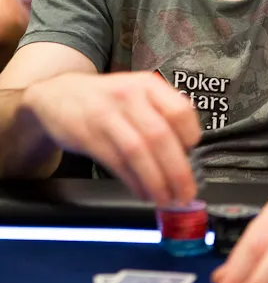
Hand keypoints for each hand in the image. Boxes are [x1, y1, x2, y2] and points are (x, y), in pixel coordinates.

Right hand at [21, 71, 200, 205]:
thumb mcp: (136, 93)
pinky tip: (143, 192)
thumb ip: (161, 114)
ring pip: (138, 152)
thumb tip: (187, 153)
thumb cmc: (106, 99)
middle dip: (178, 171)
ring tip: (166, 197)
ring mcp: (106, 115)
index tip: (194, 157)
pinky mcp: (88, 135)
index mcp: (147, 85)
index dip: (190, 137)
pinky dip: (134, 182)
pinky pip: (117, 163)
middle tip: (186, 192)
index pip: (179, 110)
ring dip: (156, 181)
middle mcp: (129, 96)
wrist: (57, 95)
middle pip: (160, 136)